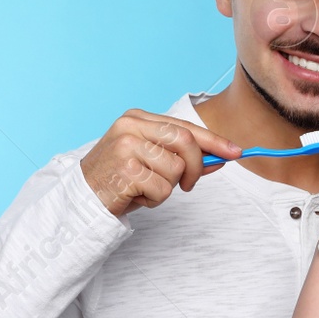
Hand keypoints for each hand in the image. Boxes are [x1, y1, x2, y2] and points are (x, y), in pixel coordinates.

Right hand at [80, 109, 242, 217]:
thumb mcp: (152, 162)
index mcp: (138, 118)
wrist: (82, 199)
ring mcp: (126, 146)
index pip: (185, 126)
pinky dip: (155, 199)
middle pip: (187, 142)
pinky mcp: (125, 169)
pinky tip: (136, 196)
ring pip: (176, 169)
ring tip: (146, 188)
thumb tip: (221, 157)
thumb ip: (183, 157)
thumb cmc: (120, 179)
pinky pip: (163, 189)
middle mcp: (131, 126)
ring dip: (168, 187)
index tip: (236, 152)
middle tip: (189, 185)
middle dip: (196, 167)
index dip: (214, 141)